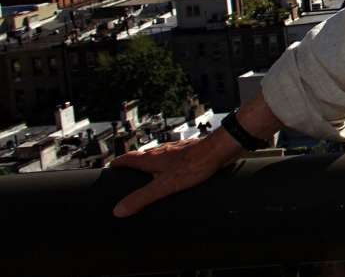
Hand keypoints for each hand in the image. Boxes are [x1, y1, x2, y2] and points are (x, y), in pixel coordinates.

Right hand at [109, 131, 239, 216]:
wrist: (219, 149)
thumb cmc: (194, 164)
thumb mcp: (164, 185)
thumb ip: (142, 197)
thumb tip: (119, 210)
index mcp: (151, 158)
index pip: (127, 158)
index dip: (117, 164)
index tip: (109, 169)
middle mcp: (161, 152)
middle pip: (141, 157)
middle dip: (132, 166)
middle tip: (127, 175)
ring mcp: (175, 150)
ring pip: (157, 158)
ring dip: (150, 166)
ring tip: (148, 177)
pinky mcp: (188, 152)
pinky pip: (172, 159)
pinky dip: (167, 166)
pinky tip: (175, 173)